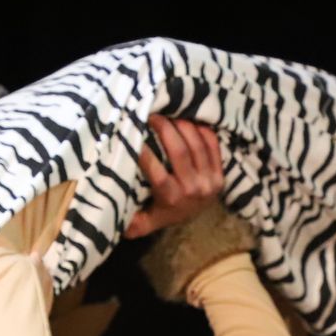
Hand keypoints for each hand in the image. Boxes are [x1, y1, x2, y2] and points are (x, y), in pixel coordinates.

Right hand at [126, 116, 225, 237]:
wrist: (194, 220)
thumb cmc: (162, 213)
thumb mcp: (144, 222)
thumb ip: (131, 221)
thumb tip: (115, 216)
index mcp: (172, 199)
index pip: (157, 173)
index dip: (145, 152)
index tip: (134, 133)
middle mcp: (193, 189)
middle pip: (180, 152)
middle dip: (165, 129)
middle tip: (153, 115)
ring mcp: (209, 181)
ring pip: (197, 145)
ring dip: (183, 125)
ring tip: (169, 113)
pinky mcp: (220, 174)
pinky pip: (213, 145)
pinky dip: (202, 129)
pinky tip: (189, 119)